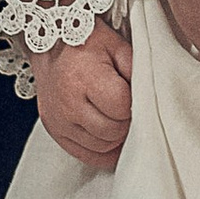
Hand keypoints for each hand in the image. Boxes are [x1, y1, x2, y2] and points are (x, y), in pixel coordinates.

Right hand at [34, 19, 132, 166]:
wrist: (49, 44)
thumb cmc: (85, 43)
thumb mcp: (116, 46)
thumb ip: (136, 70)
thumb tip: (150, 96)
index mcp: (85, 77)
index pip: (121, 108)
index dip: (133, 104)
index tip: (132, 95)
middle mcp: (68, 103)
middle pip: (112, 131)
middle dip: (125, 121)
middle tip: (126, 108)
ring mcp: (59, 121)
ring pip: (102, 146)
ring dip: (115, 136)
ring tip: (114, 116)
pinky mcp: (55, 131)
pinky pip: (85, 154)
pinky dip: (102, 149)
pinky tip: (108, 136)